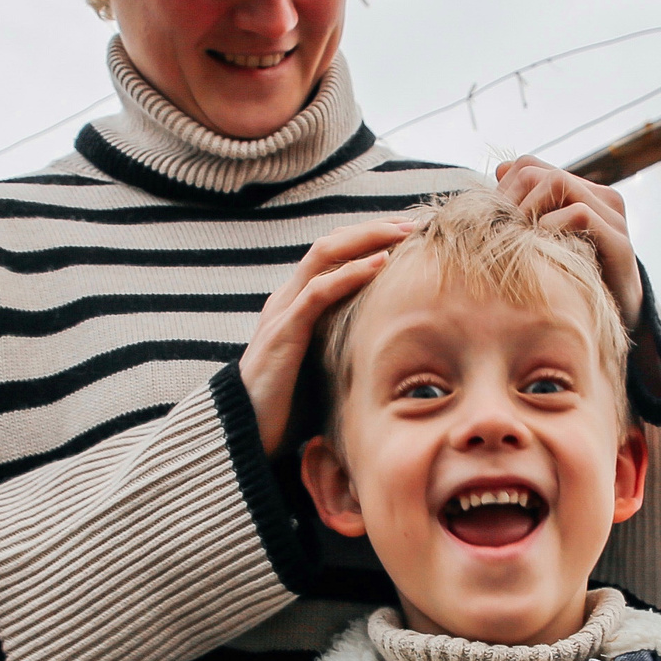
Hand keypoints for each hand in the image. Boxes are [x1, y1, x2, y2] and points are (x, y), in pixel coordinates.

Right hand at [241, 218, 416, 454]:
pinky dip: (350, 273)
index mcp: (297, 305)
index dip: (369, 237)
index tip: (409, 233)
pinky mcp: (283, 332)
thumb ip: (349, 347)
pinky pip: (317, 291)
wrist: (247, 438)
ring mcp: (282, 312)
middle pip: (331, 243)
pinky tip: (381, 263)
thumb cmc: (290, 410)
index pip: (334, 254)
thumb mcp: (327, 368)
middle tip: (413, 222)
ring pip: (324, 254)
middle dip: (373, 228)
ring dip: (367, 238)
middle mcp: (287, 299)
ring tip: (403, 232)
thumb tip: (398, 351)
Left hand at [494, 156, 643, 330]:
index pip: (530, 165)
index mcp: (583, 192)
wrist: (613, 324)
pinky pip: (579, 213)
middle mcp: (602, 197)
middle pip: (539, 172)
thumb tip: (501, 168)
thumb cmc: (572, 282)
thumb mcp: (544, 242)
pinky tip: (540, 250)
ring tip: (516, 240)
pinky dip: (551, 227)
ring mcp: (614, 218)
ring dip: (527, 210)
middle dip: (511, 200)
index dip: (502, 188)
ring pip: (559, 182)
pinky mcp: (620, 244)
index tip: (488, 221)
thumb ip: (526, 205)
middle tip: (497, 233)